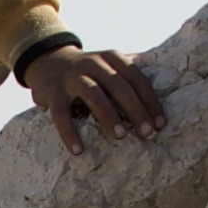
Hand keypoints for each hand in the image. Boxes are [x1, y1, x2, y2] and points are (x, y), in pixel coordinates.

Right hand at [20, 41, 165, 149]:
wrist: (47, 61)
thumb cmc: (87, 71)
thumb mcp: (108, 65)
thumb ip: (129, 76)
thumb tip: (159, 97)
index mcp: (111, 57)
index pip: (136, 77)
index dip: (150, 100)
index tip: (160, 124)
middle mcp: (93, 62)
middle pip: (119, 85)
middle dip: (135, 109)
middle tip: (146, 133)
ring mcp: (72, 76)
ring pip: (94, 94)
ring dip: (109, 115)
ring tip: (121, 136)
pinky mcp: (53, 91)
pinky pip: (61, 114)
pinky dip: (70, 132)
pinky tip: (78, 150)